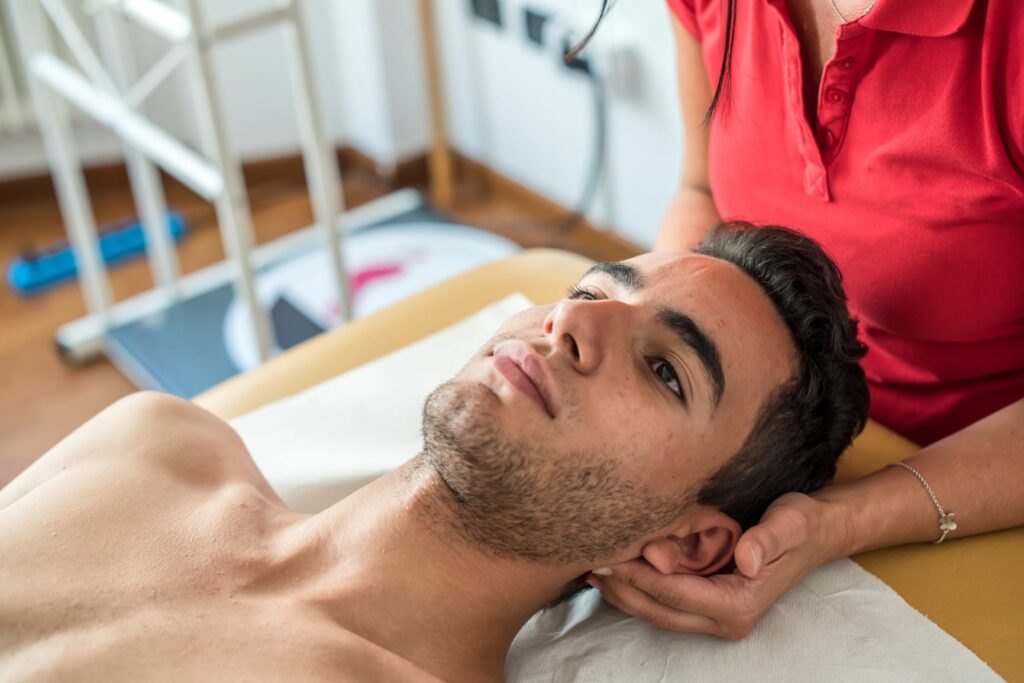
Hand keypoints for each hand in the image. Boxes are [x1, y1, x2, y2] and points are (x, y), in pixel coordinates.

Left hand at [587, 491, 850, 639]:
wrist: (816, 533)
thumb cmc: (801, 525)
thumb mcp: (789, 524)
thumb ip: (768, 540)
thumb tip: (746, 559)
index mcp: (740, 605)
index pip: (675, 594)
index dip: (639, 578)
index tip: (609, 558)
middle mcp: (727, 620)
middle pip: (659, 611)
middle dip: (623, 590)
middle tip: (591, 563)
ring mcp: (718, 617)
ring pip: (658, 613)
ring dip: (626, 594)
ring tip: (596, 570)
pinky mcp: (710, 606)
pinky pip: (666, 605)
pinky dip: (640, 590)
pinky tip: (620, 571)